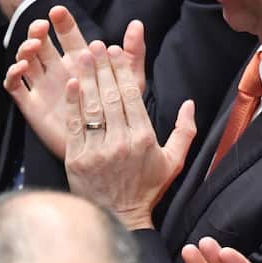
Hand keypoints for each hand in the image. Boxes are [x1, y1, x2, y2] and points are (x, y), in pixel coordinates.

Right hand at [6, 6, 147, 159]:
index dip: (62, 22)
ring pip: (25, 60)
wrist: (102, 150)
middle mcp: (58, 71)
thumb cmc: (119, 117)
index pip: (67, 35)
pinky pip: (15, 86)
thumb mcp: (130, 83)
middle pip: (41, 43)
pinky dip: (13, 74)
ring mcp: (42, 86)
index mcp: (79, 62)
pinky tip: (21, 68)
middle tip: (42, 28)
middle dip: (38, 31)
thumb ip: (133, 54)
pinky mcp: (31, 104)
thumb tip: (137, 23)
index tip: (58, 11)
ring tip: (32, 48)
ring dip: (24, 49)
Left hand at [63, 40, 194, 229]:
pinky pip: (74, 126)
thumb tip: (190, 103)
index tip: (116, 52)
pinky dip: (72, 104)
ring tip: (81, 57)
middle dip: (103, 68)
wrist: (118, 217)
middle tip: (96, 45)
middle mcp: (121, 142)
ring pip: (91, 108)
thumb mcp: (174, 161)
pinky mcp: (76, 159)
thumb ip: (184, 131)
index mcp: (144, 139)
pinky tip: (70, 85)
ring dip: (86, 79)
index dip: (122, 72)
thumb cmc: (146, 189)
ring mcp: (97, 151)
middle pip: (110, 97)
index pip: (131, 97)